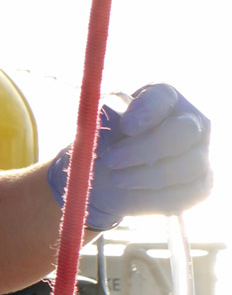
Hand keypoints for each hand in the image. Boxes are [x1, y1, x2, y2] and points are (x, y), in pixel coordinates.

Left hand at [48, 84, 211, 229]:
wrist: (103, 181)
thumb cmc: (101, 145)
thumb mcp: (94, 130)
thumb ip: (106, 121)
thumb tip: (119, 120)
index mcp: (162, 99)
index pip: (162, 97)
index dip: (147, 111)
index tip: (126, 126)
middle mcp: (190, 122)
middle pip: (184, 130)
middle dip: (147, 148)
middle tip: (112, 160)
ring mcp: (199, 153)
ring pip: (188, 165)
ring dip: (147, 176)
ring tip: (115, 179)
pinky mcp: (200, 184)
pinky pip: (187, 193)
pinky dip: (156, 197)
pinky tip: (132, 193)